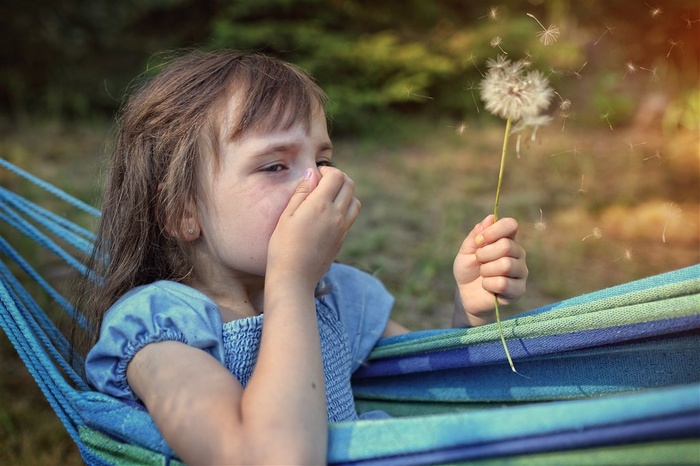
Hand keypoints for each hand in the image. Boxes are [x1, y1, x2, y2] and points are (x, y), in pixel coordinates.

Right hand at [267, 166, 360, 288]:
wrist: (294, 277)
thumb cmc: (283, 246)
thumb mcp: (286, 216)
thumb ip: (302, 192)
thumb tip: (312, 173)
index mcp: (321, 205)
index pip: (336, 176)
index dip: (327, 170)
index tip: (315, 175)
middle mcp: (336, 215)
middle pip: (350, 185)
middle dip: (338, 178)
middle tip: (322, 183)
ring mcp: (342, 228)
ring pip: (355, 201)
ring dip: (345, 194)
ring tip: (327, 198)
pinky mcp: (342, 239)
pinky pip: (351, 217)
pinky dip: (345, 209)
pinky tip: (328, 215)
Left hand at [453, 215, 527, 325]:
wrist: (465, 294)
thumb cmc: (468, 269)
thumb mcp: (466, 250)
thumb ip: (477, 234)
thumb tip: (490, 218)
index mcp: (507, 239)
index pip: (511, 225)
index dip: (494, 231)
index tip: (479, 241)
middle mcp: (518, 253)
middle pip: (506, 246)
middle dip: (484, 254)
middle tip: (479, 261)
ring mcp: (521, 272)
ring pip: (505, 265)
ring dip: (486, 270)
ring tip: (483, 274)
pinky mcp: (519, 290)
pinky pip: (503, 283)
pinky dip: (488, 284)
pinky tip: (487, 286)